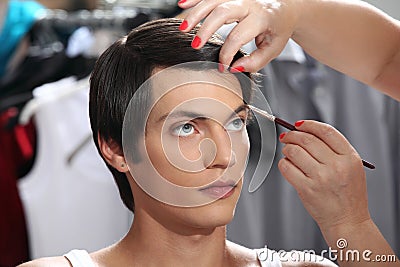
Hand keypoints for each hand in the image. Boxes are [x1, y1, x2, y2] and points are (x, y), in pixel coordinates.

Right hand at [178, 0, 298, 71]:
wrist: (285, 8)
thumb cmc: (278, 30)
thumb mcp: (273, 49)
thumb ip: (255, 61)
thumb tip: (234, 68)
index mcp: (262, 17)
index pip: (238, 36)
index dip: (227, 53)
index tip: (222, 66)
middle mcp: (249, 2)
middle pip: (223, 11)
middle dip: (206, 28)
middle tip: (195, 46)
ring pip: (213, 0)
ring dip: (195, 13)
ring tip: (183, 28)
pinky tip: (182, 4)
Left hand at [278, 120, 370, 231]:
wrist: (347, 221)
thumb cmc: (348, 195)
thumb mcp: (352, 168)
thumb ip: (335, 150)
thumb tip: (307, 132)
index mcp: (349, 158)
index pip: (326, 132)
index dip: (309, 124)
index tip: (299, 124)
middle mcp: (336, 166)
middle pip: (307, 139)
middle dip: (292, 135)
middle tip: (287, 136)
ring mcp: (320, 178)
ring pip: (294, 151)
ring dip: (287, 149)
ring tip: (288, 152)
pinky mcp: (306, 189)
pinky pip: (287, 168)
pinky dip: (284, 163)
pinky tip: (288, 165)